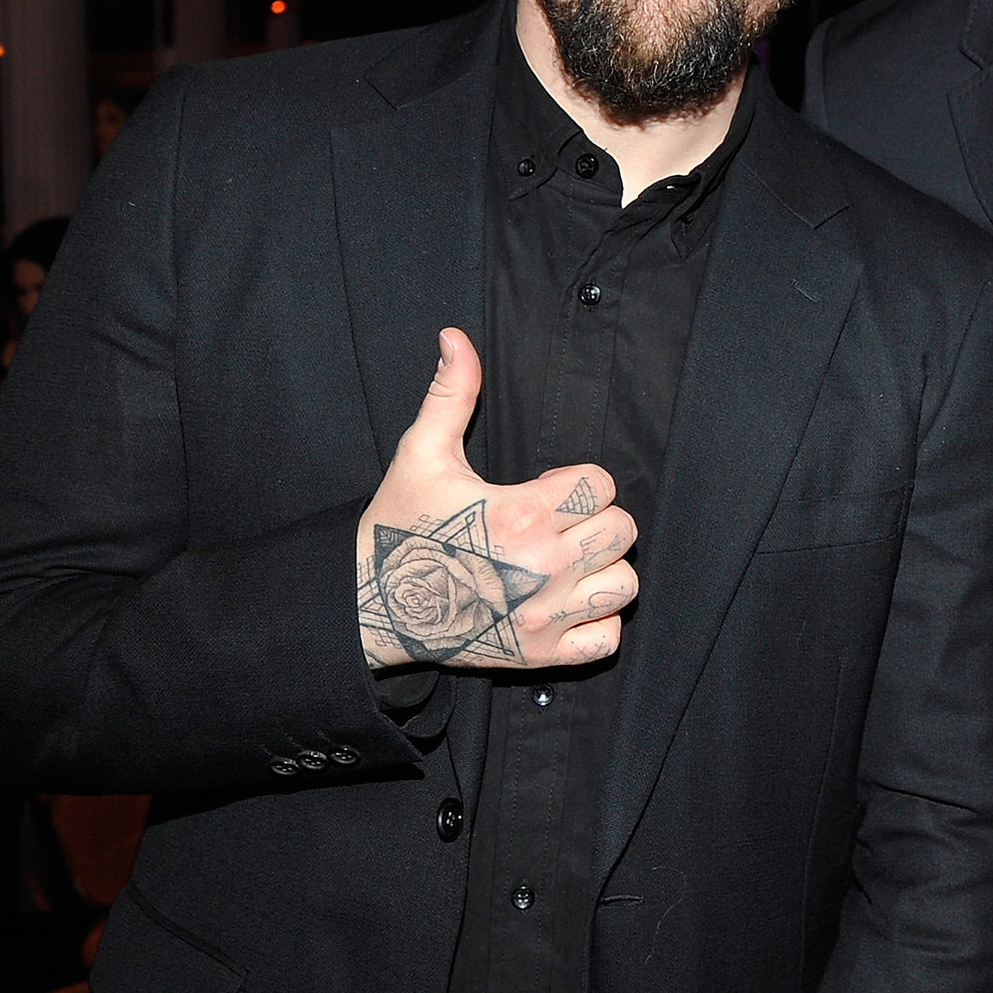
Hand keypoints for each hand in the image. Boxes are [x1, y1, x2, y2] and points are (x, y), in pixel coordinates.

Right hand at [354, 329, 638, 672]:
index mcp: (520, 515)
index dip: (577, 482)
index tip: (544, 492)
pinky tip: (566, 603)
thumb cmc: (399, 527)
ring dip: (602, 570)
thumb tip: (456, 337)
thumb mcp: (421, 455)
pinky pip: (606, 639)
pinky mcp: (539, 655)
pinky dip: (596, 623)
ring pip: (624, 585)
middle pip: (621, 530)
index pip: (599, 485)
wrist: (369, 604)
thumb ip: (451, 394)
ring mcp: (543, 617)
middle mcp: (541, 568)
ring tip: (566, 562)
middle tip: (557, 525)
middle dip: (594, 519)